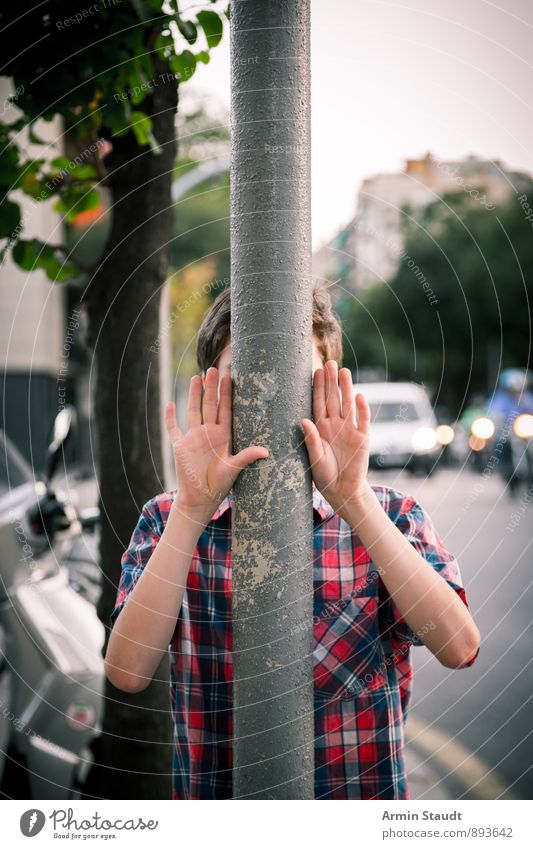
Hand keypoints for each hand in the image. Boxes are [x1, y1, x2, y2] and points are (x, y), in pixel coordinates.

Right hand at [165, 367, 268, 521]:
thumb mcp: (234, 469)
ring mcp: (193, 438)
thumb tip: (266, 451)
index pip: (225, 409)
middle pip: (210, 405)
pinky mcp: (180, 446)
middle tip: (214, 369)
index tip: (230, 376)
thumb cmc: (219, 486)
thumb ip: (247, 457)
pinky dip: (170, 417)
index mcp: (222, 436)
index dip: (227, 393)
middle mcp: (208, 433)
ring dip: (194, 395)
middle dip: (212, 387)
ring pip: (194, 410)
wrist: (200, 499)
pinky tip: (170, 404)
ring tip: (197, 377)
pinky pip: (173, 428)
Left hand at [301, 361, 369, 518]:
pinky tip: (360, 395)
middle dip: (331, 381)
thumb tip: (303, 420)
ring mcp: (350, 430)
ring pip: (347, 405)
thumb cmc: (324, 475)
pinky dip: (362, 409)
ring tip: (344, 371)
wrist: (342, 490)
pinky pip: (362, 420)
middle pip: (333, 399)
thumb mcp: (314, 458)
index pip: (317, 403)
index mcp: (321, 428)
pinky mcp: (363, 438)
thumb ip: (311, 440)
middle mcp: (335, 425)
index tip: (315, 371)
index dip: (317, 387)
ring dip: (346, 388)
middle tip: (330, 363)